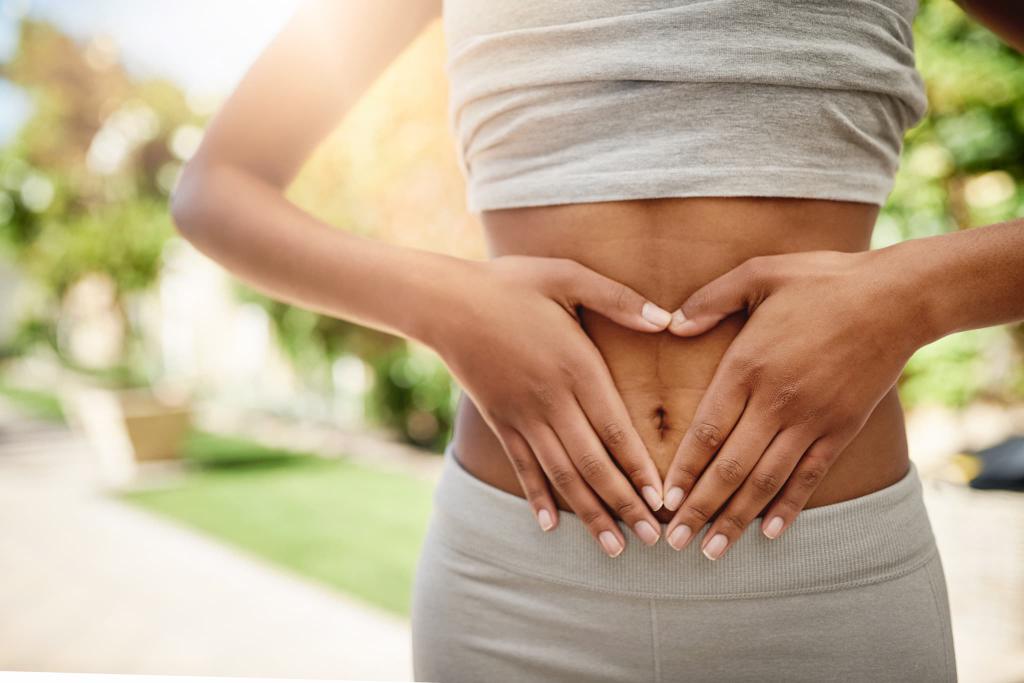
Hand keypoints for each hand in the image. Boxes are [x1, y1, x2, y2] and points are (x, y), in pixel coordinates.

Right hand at [430, 255, 672, 556]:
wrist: (445, 301)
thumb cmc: (510, 283)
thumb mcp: (567, 275)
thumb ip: (617, 298)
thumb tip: (665, 319)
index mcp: (576, 366)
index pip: (615, 429)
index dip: (640, 467)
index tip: (663, 500)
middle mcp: (551, 400)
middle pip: (594, 462)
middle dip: (625, 504)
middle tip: (653, 538)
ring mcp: (523, 415)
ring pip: (562, 474)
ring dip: (590, 513)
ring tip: (614, 547)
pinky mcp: (500, 420)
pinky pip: (522, 466)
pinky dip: (537, 497)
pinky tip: (550, 525)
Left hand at [659, 249, 924, 558]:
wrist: (896, 297)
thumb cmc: (822, 280)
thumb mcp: (758, 273)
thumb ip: (710, 300)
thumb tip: (670, 324)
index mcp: (748, 365)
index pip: (707, 430)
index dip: (683, 470)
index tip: (663, 500)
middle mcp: (777, 401)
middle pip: (730, 467)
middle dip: (700, 508)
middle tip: (675, 543)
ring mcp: (811, 420)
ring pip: (766, 480)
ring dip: (737, 519)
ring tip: (713, 551)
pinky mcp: (841, 429)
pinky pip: (810, 477)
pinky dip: (789, 507)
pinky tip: (770, 533)